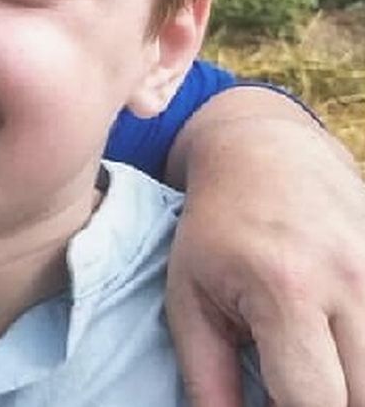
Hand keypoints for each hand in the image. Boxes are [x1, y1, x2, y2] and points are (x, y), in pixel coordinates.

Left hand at [165, 90, 364, 406]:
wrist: (267, 156)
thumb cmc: (218, 230)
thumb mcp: (190, 298)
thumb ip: (206, 377)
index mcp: (287, 289)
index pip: (316, 401)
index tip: (273, 401)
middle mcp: (351, 281)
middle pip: (363, 394)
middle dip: (329, 401)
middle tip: (292, 383)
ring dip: (353, 379)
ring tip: (312, 361)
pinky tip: (339, 342)